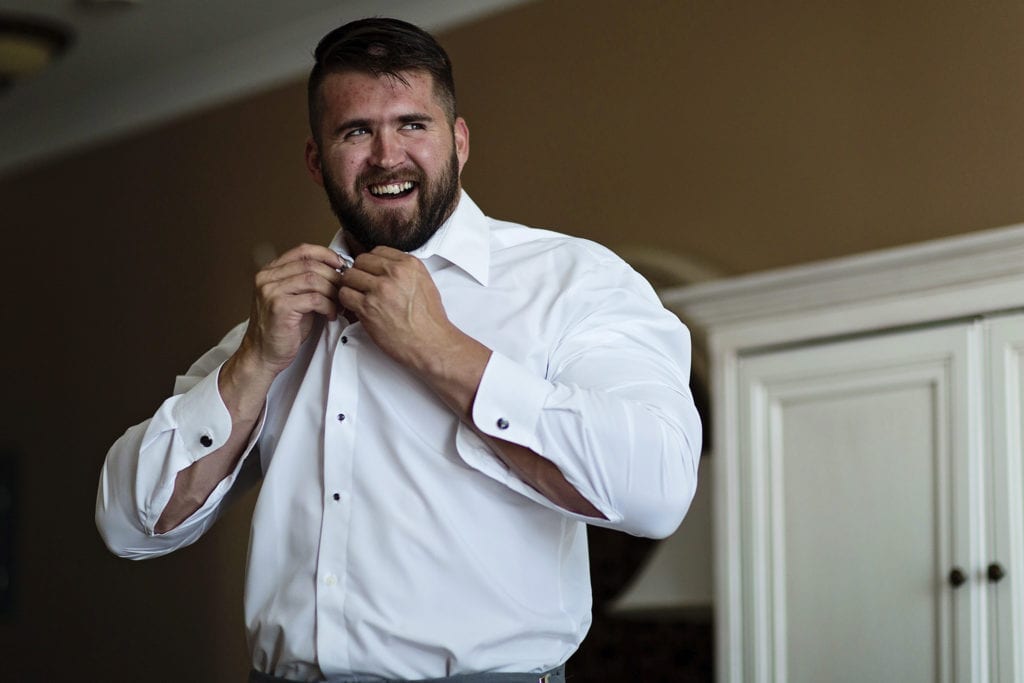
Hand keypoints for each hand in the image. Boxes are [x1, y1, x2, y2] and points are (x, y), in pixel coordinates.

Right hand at [238, 243, 346, 377]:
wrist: (262, 354)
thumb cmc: (280, 329)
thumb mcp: (294, 299)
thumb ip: (308, 282)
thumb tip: (337, 272)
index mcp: (270, 272)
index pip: (302, 251)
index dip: (326, 254)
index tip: (341, 264)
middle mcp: (267, 278)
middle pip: (311, 265)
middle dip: (334, 277)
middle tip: (344, 290)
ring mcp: (271, 291)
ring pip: (314, 280)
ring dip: (333, 292)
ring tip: (338, 304)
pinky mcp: (280, 307)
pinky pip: (315, 299)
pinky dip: (329, 306)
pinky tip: (331, 314)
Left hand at [338, 246, 459, 372]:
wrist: (431, 343)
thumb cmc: (429, 319)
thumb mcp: (424, 283)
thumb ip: (405, 271)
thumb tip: (386, 268)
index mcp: (409, 264)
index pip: (378, 251)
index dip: (372, 263)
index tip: (372, 272)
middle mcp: (394, 273)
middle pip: (361, 261)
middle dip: (360, 273)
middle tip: (364, 286)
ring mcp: (380, 289)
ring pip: (349, 276)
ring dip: (351, 287)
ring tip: (359, 297)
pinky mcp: (368, 307)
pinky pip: (345, 294)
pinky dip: (347, 301)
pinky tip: (356, 307)